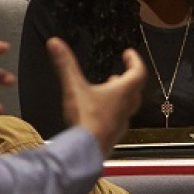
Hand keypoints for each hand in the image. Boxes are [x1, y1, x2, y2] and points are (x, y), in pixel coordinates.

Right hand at [49, 37, 144, 156]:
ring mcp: (121, 122)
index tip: (129, 53)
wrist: (86, 151)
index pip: (138, 72)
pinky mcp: (113, 134)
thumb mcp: (74, 87)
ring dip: (121, 95)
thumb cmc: (86, 119)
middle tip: (121, 73)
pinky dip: (113, 110)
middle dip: (128, 78)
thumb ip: (65, 64)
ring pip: (128, 105)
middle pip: (135, 89)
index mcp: (123, 92)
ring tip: (110, 89)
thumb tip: (55, 42)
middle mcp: (126, 107)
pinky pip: (118, 118)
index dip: (135, 61)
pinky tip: (100, 111)